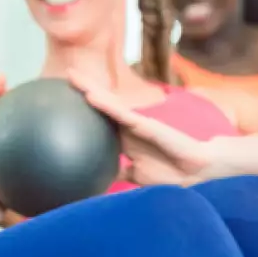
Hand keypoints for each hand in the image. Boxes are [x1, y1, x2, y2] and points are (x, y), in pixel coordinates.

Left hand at [68, 70, 213, 186]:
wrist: (197, 172)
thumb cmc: (169, 172)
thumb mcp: (135, 174)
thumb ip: (116, 172)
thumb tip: (93, 181)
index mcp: (124, 136)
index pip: (98, 119)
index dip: (82, 109)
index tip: (60, 100)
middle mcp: (128, 125)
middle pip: (101, 102)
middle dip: (83, 88)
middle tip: (62, 77)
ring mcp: (136, 123)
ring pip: (109, 102)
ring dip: (91, 88)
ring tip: (72, 76)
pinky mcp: (146, 125)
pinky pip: (122, 113)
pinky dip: (106, 104)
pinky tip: (90, 95)